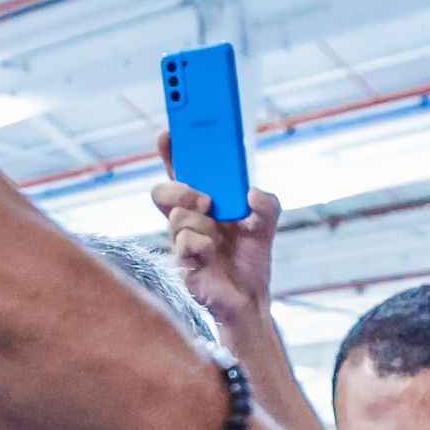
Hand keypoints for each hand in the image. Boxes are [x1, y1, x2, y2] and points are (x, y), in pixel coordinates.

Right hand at [151, 130, 281, 328]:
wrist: (249, 296)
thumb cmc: (250, 255)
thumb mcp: (267, 221)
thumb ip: (266, 202)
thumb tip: (250, 195)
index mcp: (202, 201)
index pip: (180, 170)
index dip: (170, 151)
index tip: (167, 134)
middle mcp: (187, 218)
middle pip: (162, 192)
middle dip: (180, 189)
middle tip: (206, 199)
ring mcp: (180, 240)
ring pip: (176, 217)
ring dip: (202, 223)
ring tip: (218, 235)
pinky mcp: (181, 263)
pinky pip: (185, 243)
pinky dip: (203, 244)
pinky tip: (213, 252)